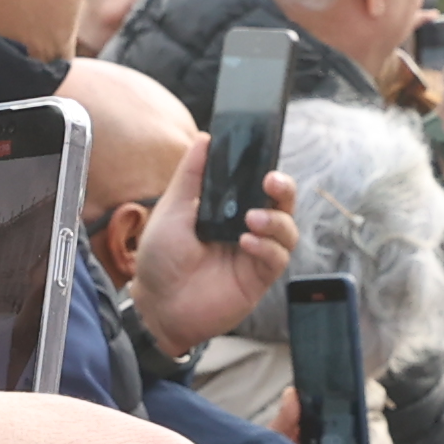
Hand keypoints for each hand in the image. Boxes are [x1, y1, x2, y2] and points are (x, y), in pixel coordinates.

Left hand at [129, 144, 294, 351]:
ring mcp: (254, 254)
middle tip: (271, 182)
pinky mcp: (258, 278)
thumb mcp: (172, 209)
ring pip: (287, 230)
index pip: (257, 185)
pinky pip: (277, 258)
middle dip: (284, 189)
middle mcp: (246, 228)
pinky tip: (248, 242)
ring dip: (276, 220)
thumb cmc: (161, 259)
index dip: (266, 172)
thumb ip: (192, 175)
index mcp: (227, 210)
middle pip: (282, 204)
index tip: (263, 161)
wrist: (157, 305)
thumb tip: (206, 138)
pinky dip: (267, 247)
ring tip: (252, 219)